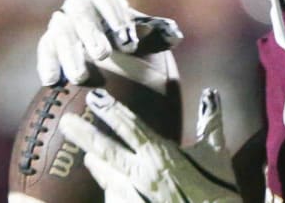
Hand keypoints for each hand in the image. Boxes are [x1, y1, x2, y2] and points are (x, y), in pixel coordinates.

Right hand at [36, 0, 182, 84]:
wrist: (108, 52)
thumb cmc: (129, 39)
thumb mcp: (145, 36)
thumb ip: (158, 35)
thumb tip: (175, 37)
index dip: (116, 17)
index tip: (129, 40)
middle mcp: (78, 4)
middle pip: (80, 12)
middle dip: (92, 32)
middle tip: (104, 54)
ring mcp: (61, 21)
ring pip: (61, 33)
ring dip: (70, 54)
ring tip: (81, 77)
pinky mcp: (49, 41)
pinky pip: (45, 49)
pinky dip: (48, 63)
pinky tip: (53, 81)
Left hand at [59, 88, 240, 202]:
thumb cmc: (218, 189)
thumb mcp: (217, 153)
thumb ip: (211, 122)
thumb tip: (212, 94)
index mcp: (161, 155)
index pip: (130, 127)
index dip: (111, 110)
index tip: (95, 96)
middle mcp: (141, 174)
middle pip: (105, 150)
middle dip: (84, 134)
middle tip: (65, 121)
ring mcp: (132, 196)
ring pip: (105, 175)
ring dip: (96, 163)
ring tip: (88, 155)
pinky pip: (114, 197)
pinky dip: (112, 188)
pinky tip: (111, 186)